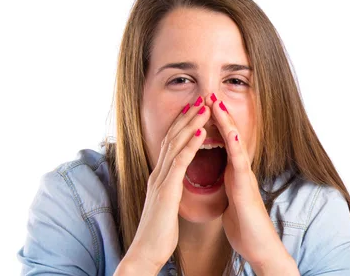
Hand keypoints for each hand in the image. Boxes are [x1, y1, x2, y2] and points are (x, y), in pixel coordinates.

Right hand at [117, 99, 209, 274]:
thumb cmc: (158, 232)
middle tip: (199, 99)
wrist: (146, 251)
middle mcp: (158, 173)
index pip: (170, 144)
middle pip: (172, 137)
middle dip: (186, 117)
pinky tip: (201, 132)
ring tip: (203, 107)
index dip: (181, 125)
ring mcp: (161, 180)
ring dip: (191, 123)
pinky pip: (180, 162)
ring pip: (176, 144)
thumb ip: (169, 190)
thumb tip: (174, 183)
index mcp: (159, 177)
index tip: (192, 110)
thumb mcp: (165, 205)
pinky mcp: (167, 190)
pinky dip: (191, 144)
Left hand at [210, 96, 298, 274]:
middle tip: (208, 93)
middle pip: (229, 136)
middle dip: (218, 115)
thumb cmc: (244, 226)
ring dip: (226, 122)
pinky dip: (236, 146)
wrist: (259, 247)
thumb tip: (220, 177)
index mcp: (231, 173)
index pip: (221, 142)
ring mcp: (244, 177)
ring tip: (217, 103)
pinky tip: (233, 133)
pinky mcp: (245, 188)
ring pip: (235, 144)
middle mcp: (239, 170)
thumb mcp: (230, 199)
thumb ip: (227, 185)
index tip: (202, 106)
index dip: (212, 124)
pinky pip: (240, 163)